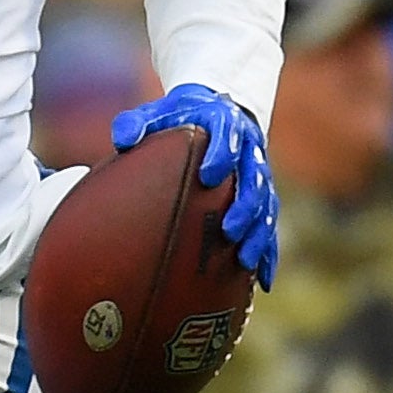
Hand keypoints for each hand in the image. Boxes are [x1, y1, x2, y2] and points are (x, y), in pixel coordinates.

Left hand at [108, 84, 278, 286]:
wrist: (217, 111)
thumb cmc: (180, 118)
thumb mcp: (158, 113)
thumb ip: (138, 123)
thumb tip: (123, 139)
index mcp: (225, 124)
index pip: (229, 136)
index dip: (222, 154)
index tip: (208, 175)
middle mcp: (249, 150)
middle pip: (255, 178)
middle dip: (244, 205)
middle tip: (227, 230)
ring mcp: (259, 175)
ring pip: (266, 205)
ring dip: (258, 233)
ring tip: (244, 259)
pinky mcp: (264, 197)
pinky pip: (269, 227)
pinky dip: (269, 254)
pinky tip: (263, 280)